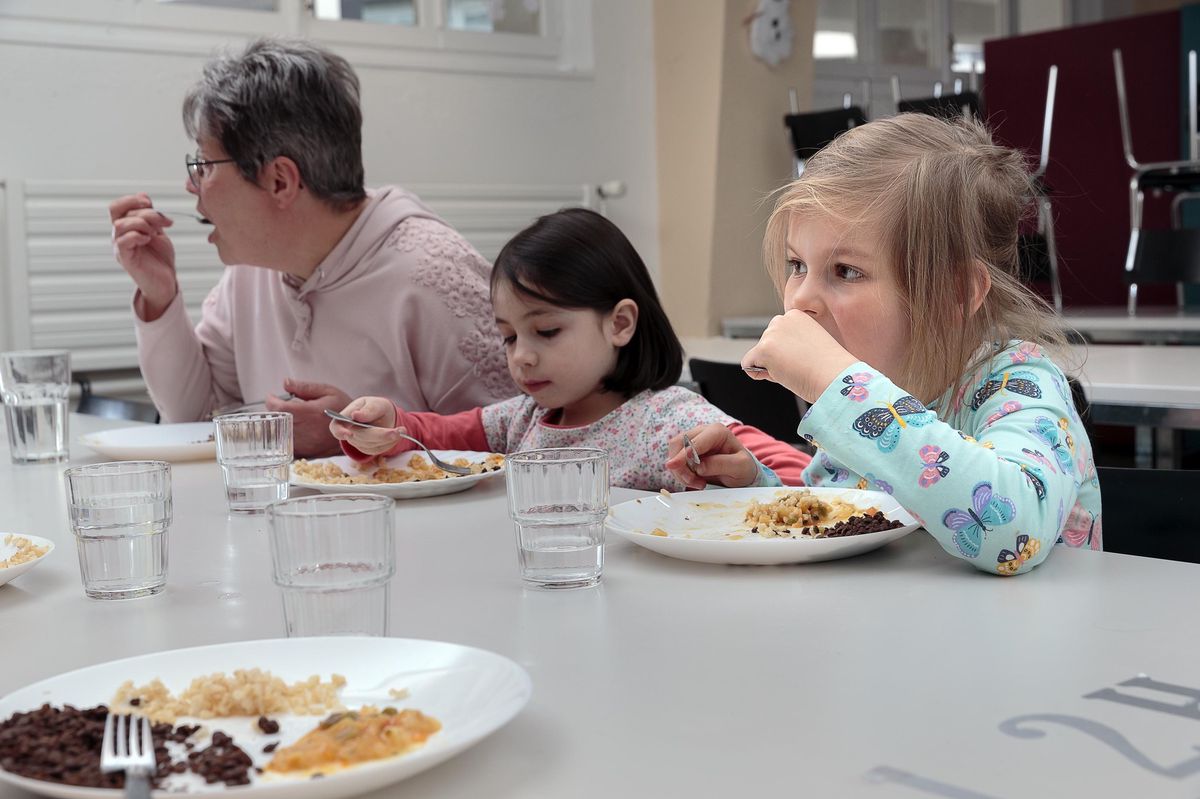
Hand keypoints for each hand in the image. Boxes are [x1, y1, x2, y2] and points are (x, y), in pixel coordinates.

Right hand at [109, 193, 178, 320]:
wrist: (166, 281)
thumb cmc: (160, 258)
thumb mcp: (158, 231)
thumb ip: (151, 215)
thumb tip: (143, 195)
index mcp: (126, 227)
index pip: (118, 206)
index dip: (132, 200)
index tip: (150, 203)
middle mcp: (119, 235)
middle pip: (118, 211)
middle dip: (143, 211)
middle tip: (161, 220)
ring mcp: (120, 247)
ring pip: (120, 225)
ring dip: (142, 223)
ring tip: (155, 233)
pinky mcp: (125, 258)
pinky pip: (122, 242)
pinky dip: (137, 236)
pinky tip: (148, 239)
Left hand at [266, 378, 352, 457]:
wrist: (357, 430)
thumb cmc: (343, 408)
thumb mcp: (327, 391)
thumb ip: (304, 387)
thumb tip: (285, 383)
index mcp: (309, 412)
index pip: (278, 408)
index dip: (271, 401)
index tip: (272, 397)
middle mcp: (305, 428)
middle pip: (276, 420)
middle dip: (275, 411)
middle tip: (282, 405)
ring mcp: (305, 442)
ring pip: (279, 433)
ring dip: (280, 423)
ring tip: (291, 416)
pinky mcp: (306, 451)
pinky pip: (287, 443)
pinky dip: (287, 435)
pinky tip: (297, 428)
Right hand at [328, 396, 413, 456]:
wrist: (385, 416)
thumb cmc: (377, 407)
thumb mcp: (376, 404)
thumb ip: (368, 410)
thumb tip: (355, 415)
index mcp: (347, 417)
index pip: (336, 427)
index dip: (339, 432)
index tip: (348, 434)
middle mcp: (349, 431)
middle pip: (359, 438)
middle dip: (380, 436)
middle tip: (397, 432)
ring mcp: (358, 442)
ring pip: (370, 446)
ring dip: (388, 439)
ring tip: (402, 430)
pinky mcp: (367, 449)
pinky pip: (377, 450)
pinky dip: (390, 443)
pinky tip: (397, 434)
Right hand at [665, 423, 759, 489]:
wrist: (740, 472)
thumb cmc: (742, 467)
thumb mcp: (740, 467)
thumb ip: (722, 464)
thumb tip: (699, 466)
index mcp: (717, 431)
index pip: (695, 441)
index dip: (684, 453)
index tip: (675, 464)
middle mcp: (702, 432)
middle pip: (678, 444)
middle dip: (681, 466)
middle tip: (695, 482)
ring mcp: (692, 441)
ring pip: (673, 453)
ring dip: (680, 472)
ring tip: (698, 483)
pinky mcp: (686, 451)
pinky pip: (675, 462)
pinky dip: (681, 474)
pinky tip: (695, 480)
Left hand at [741, 309, 856, 402]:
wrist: (837, 377)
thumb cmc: (830, 367)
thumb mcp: (810, 345)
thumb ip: (791, 343)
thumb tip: (771, 355)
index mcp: (796, 315)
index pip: (778, 335)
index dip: (788, 351)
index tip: (806, 357)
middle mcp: (782, 320)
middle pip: (766, 343)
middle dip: (776, 358)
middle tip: (800, 365)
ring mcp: (772, 334)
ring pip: (758, 355)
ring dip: (771, 366)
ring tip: (795, 370)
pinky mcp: (764, 349)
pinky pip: (748, 364)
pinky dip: (758, 374)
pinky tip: (780, 376)